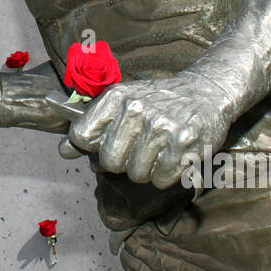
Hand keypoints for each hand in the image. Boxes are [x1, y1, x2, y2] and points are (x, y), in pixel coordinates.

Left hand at [65, 71, 234, 187]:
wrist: (207, 90)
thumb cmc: (159, 101)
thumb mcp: (122, 103)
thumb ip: (91, 127)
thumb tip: (63, 151)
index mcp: (116, 97)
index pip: (81, 136)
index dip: (93, 147)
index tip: (108, 143)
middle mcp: (137, 110)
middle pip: (110, 162)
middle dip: (124, 162)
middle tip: (141, 147)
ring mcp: (162, 127)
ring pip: (137, 175)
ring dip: (149, 169)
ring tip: (161, 148)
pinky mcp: (185, 144)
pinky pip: (162, 180)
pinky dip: (168, 174)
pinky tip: (176, 154)